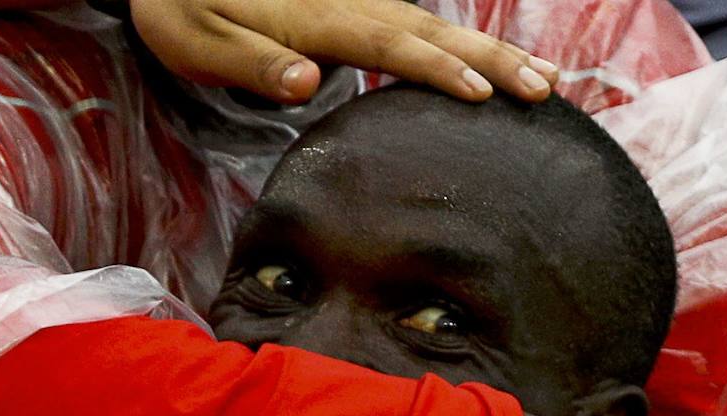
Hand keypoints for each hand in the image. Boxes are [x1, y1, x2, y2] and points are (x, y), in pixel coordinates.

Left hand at [128, 0, 556, 105]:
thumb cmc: (181, 4)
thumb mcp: (196, 38)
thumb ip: (252, 62)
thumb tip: (306, 84)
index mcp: (313, 17)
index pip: (388, 45)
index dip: (437, 69)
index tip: (484, 95)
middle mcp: (347, 4)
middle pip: (431, 33)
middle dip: (492, 60)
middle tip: (545, 89)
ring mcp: (356, 1)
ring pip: (434, 28)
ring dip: (490, 54)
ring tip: (541, 80)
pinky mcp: (354, 7)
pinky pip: (418, 28)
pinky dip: (459, 48)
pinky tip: (486, 67)